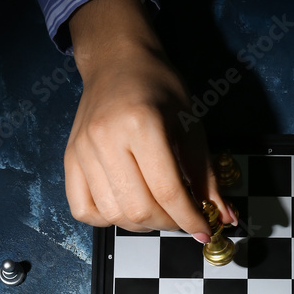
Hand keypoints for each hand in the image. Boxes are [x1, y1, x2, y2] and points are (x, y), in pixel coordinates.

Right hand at [65, 0, 234, 237]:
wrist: (117, 62)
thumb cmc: (158, 89)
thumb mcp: (191, 126)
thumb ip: (206, 175)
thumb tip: (224, 217)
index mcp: (141, 124)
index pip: (167, 190)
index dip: (190, 218)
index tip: (204, 230)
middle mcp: (106, 139)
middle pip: (139, 209)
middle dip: (168, 223)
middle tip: (182, 216)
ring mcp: (82, 151)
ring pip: (113, 214)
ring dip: (142, 224)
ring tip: (158, 210)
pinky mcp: (69, 159)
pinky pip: (84, 210)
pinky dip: (108, 219)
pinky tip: (127, 205)